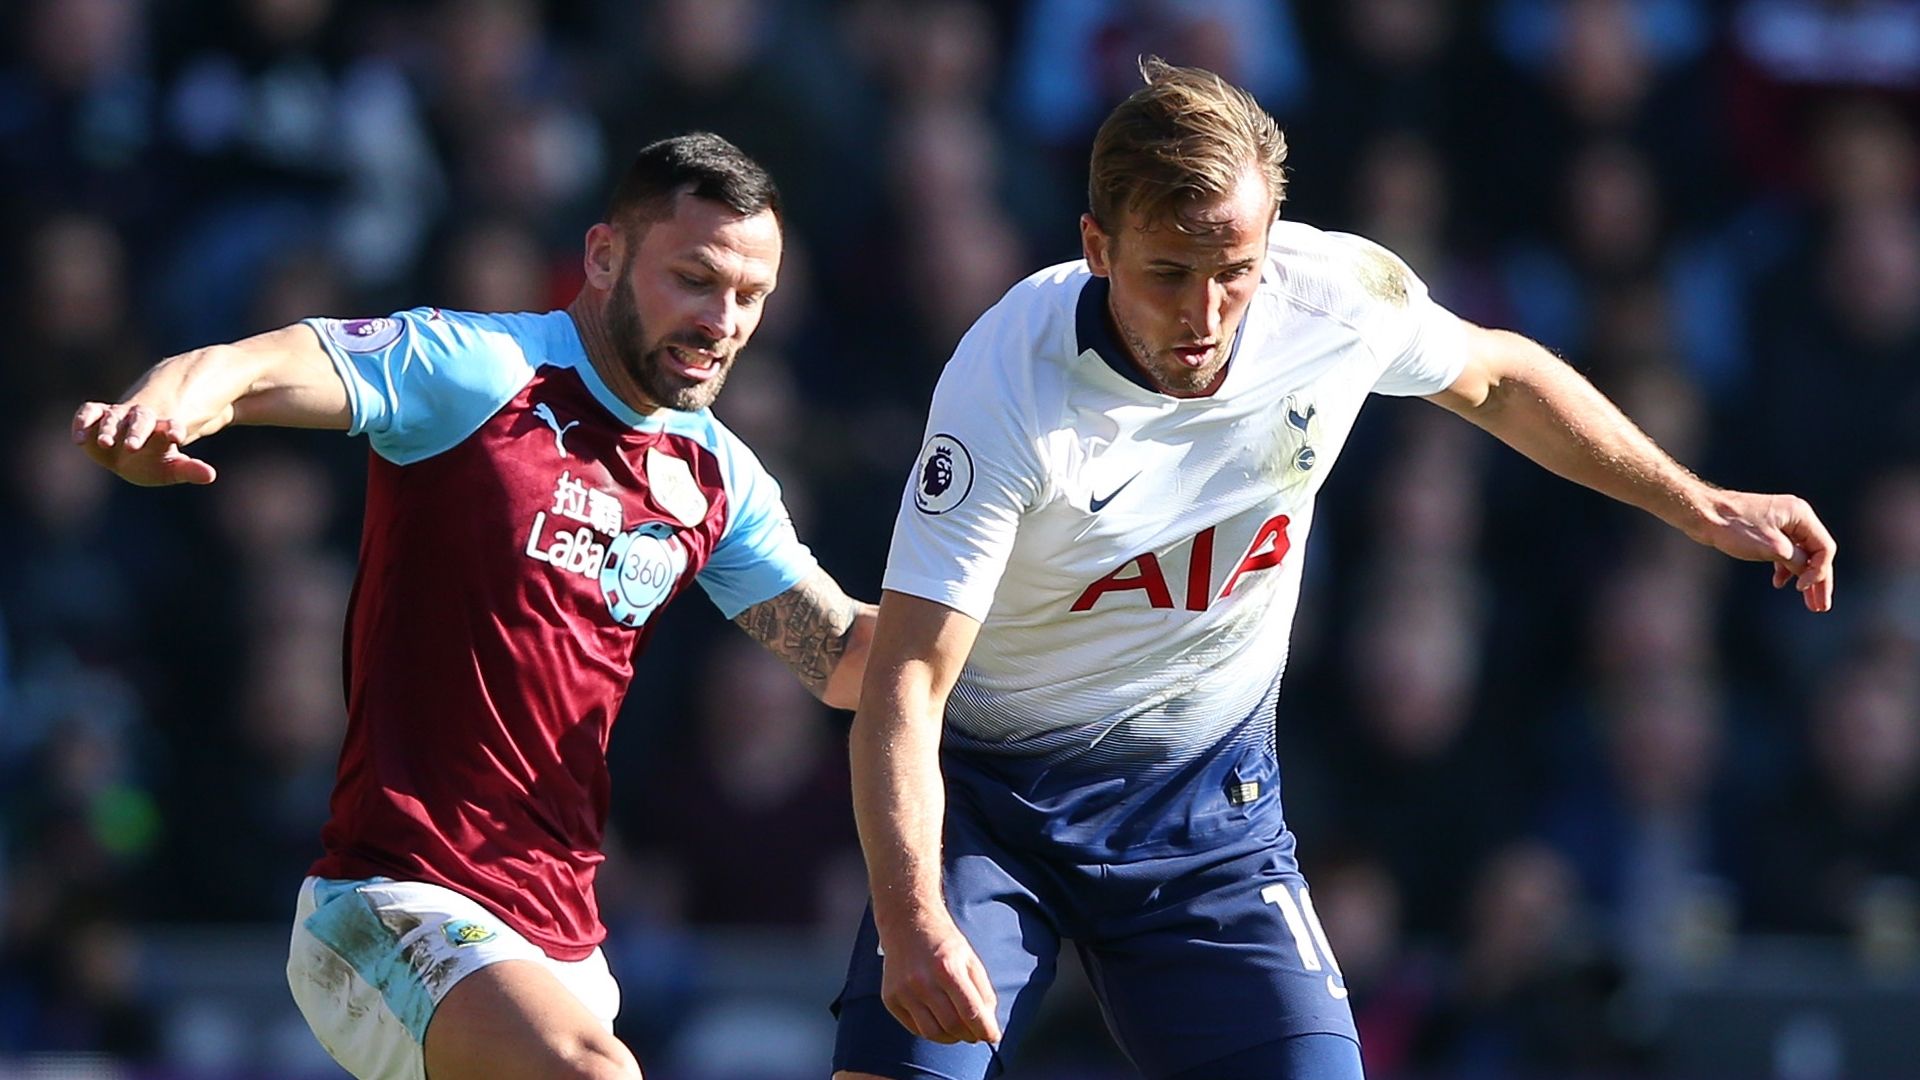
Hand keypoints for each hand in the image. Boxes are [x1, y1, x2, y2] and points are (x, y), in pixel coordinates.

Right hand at [72, 402, 217, 485]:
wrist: (128, 451)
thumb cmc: (153, 461)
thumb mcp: (172, 468)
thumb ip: (190, 470)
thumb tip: (211, 475)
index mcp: (163, 431)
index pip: (171, 427)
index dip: (174, 429)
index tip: (176, 436)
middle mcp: (141, 420)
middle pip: (141, 419)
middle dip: (138, 431)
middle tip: (133, 446)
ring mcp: (118, 417)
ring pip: (113, 417)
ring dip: (109, 429)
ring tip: (106, 443)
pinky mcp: (97, 415)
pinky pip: (89, 413)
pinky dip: (83, 421)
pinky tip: (79, 439)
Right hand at [878, 913, 1001, 1045]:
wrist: (907, 923)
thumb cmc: (943, 942)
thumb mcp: (970, 959)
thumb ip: (983, 992)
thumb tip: (988, 1025)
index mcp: (947, 968)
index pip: (971, 1012)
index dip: (986, 1030)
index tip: (993, 1036)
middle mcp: (922, 981)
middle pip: (952, 1026)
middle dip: (969, 1035)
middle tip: (976, 1033)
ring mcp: (903, 991)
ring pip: (932, 1033)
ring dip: (951, 1038)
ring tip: (958, 1029)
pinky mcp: (890, 998)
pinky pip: (915, 1028)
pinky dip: (931, 1030)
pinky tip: (938, 1020)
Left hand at [1693, 490, 1835, 612]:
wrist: (1702, 514)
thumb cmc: (1734, 528)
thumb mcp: (1771, 548)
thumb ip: (1796, 560)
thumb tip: (1810, 573)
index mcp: (1801, 515)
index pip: (1824, 548)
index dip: (1819, 572)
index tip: (1802, 590)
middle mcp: (1795, 516)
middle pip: (1816, 553)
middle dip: (1817, 580)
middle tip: (1820, 607)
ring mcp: (1781, 522)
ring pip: (1800, 554)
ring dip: (1803, 577)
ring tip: (1807, 603)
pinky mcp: (1767, 530)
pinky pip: (1785, 551)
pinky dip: (1785, 568)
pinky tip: (1779, 583)